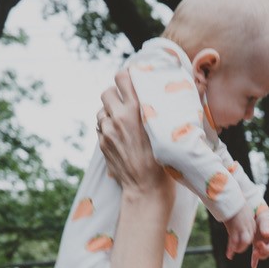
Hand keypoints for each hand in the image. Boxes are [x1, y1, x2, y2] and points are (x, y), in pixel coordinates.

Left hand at [97, 70, 172, 202]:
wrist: (146, 189)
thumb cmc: (164, 161)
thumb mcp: (166, 131)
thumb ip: (159, 110)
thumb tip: (167, 92)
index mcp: (137, 110)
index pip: (121, 77)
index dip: (125, 77)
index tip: (130, 81)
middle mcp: (120, 118)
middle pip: (107, 92)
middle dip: (115, 96)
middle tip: (125, 103)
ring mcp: (108, 131)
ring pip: (101, 110)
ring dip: (110, 114)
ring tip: (122, 123)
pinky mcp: (103, 144)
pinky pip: (101, 128)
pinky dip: (108, 129)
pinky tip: (120, 137)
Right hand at [224, 206, 255, 258]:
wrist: (230, 198)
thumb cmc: (233, 201)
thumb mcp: (240, 208)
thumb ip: (240, 214)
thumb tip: (235, 214)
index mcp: (251, 221)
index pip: (250, 233)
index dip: (246, 240)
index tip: (240, 243)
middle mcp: (249, 226)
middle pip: (249, 240)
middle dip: (243, 246)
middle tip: (236, 250)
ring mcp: (242, 228)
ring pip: (244, 243)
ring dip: (238, 248)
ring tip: (233, 252)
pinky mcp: (235, 229)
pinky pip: (234, 243)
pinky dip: (231, 250)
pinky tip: (229, 255)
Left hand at [251, 210, 268, 267]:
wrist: (255, 216)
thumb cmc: (262, 217)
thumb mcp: (264, 220)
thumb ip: (265, 227)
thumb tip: (267, 235)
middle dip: (265, 249)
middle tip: (258, 244)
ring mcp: (265, 244)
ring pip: (265, 254)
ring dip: (260, 255)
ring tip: (254, 252)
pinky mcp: (257, 246)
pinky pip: (257, 256)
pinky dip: (255, 261)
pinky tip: (253, 267)